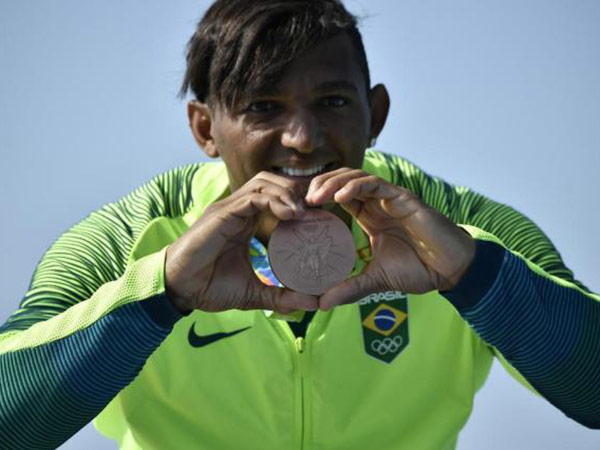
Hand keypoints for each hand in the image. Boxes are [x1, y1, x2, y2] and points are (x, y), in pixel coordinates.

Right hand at [165, 172, 317, 314]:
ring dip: (288, 194)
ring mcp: (229, 209)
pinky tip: (291, 215)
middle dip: (297, 192)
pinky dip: (274, 201)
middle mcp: (237, 210)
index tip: (322, 218)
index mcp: (245, 221)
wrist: (179, 290)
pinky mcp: (222, 213)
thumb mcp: (254, 293)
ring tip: (305, 213)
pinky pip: (253, 197)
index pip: (276, 198)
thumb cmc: (209, 287)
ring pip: (264, 182)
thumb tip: (314, 303)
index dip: (300, 203)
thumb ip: (282, 296)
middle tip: (317, 211)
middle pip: (272, 182)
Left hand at [305, 168, 475, 309]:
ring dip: (332, 183)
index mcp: (370, 216)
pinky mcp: (403, 198)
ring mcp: (390, 198)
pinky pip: (375, 184)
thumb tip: (321, 303)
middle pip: (342, 181)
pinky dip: (355, 187)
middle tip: (301, 202)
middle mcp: (377, 203)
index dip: (318, 199)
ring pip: (355, 177)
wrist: (450, 270)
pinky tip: (339, 198)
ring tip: (315, 197)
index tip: (298, 212)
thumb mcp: (376, 280)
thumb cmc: (418, 270)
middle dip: (319, 186)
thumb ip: (350, 288)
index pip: (338, 197)